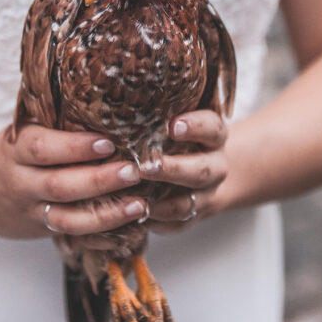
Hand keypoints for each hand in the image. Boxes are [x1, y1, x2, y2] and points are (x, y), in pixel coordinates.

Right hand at [0, 123, 149, 238]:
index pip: (42, 148)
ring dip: (106, 213)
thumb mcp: (15, 132)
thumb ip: (49, 121)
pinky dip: (101, 234)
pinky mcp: (40, 231)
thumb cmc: (1, 155)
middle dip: (99, 179)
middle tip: (134, 170)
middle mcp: (20, 182)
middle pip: (59, 184)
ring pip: (67, 218)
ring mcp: (29, 210)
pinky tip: (128, 226)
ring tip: (140, 204)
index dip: (74, 146)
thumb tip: (100, 93)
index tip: (107, 140)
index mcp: (14, 150)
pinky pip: (71, 236)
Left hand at [141, 110, 230, 234]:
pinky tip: (134, 218)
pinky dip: (156, 223)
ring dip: (162, 203)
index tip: (173, 125)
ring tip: (136, 200)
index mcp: (213, 137)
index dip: (195, 127)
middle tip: (146, 166)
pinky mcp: (190, 218)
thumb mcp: (175, 120)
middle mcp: (213, 166)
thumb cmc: (177, 139)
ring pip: (188, 203)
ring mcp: (204, 195)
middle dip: (173, 169)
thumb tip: (107, 96)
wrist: (207, 173)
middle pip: (201, 170)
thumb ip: (155, 114)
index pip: (212, 128)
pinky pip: (175, 225)